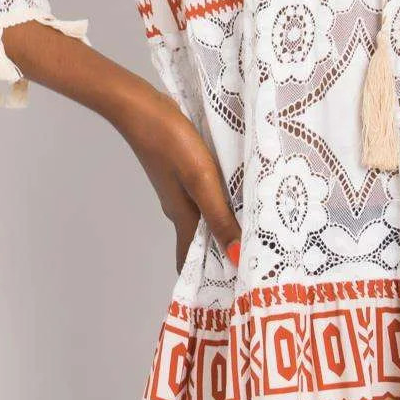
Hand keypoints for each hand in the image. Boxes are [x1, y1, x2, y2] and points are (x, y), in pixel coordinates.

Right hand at [114, 79, 243, 274]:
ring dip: (226, 227)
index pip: (191, 260)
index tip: (231, 292)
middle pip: (201, 240)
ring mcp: (180, 189)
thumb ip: (219, 216)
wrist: (141, 106)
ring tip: (257, 233)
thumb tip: (236, 257)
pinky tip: (240, 197)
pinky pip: (206, 196)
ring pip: (206, 218)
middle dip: (223, 254)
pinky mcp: (184, 171)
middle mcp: (181, 208)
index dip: (207, 278)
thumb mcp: (201, 180)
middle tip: (256, 265)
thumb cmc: (170, 142)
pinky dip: (222, 204)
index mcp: (183, 216)